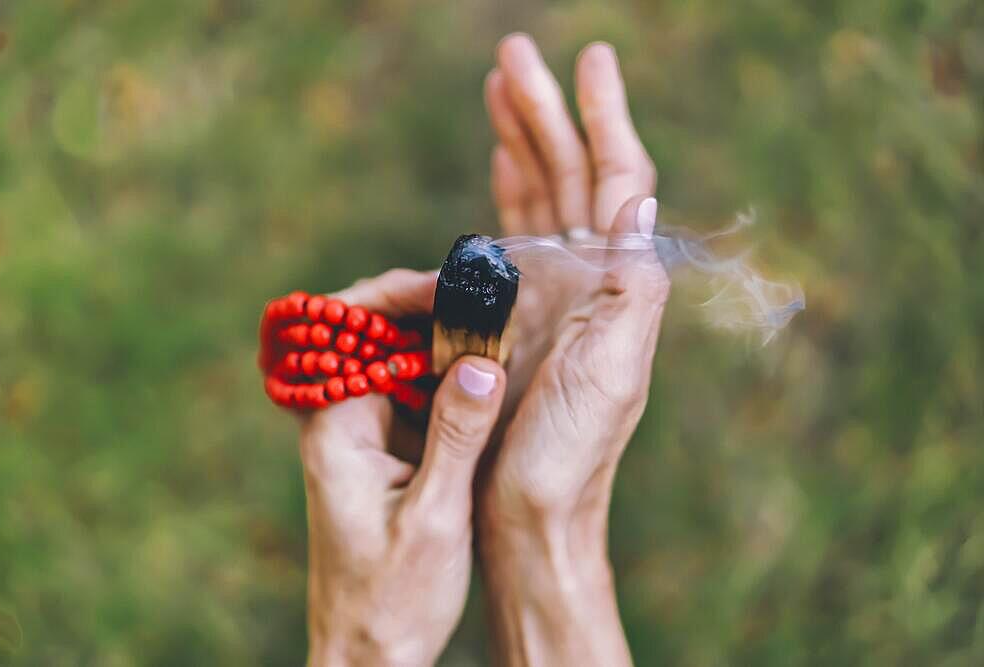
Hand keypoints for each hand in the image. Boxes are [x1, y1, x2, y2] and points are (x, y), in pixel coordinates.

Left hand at [298, 269, 506, 666]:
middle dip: (430, 309)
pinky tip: (489, 369)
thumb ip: (456, 436)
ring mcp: (363, 435)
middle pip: (377, 335)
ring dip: (445, 341)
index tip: (454, 284)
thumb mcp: (435, 516)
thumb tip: (481, 362)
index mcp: (335, 427)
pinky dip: (450, 378)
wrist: (369, 653)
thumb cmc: (392, 598)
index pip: (352, 330)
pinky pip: (415, 395)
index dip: (400, 295)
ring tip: (499, 320)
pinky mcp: (387, 452)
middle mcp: (341, 421)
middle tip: (490, 295)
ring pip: (401, 362)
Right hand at [479, 35, 668, 664]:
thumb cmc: (568, 458)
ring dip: (521, 143)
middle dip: (546, 113)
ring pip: (538, 199)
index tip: (590, 61)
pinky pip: (507, 240)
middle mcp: (586, 282)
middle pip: (571, 177)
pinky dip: (503, 197)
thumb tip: (637, 198)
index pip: (618, 182)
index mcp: (615, 288)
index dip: (605, 118)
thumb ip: (630, 287)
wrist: (528, 518)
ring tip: (502, 88)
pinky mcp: (511, 319)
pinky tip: (500, 167)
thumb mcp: (611, 374)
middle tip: (514, 54)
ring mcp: (548, 297)